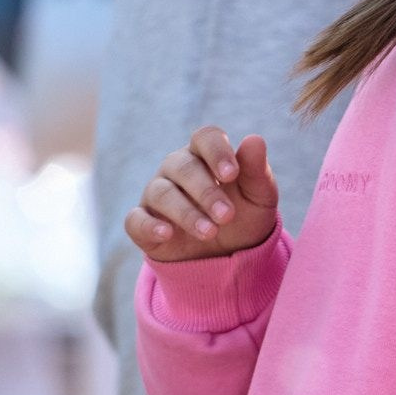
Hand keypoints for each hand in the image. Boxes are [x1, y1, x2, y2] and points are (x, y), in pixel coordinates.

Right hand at [126, 126, 279, 262]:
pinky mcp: (143, 223)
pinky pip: (136, 219)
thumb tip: (255, 140)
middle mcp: (176, 169)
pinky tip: (167, 234)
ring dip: (186, 213)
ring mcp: (157, 194)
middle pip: (182, 167)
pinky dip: (149, 226)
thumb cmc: (244, 217)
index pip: (205, 138)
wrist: (229, 256)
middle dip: (206, 192)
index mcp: (205, 155)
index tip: (231, 174)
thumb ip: (257, 170)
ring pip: (162, 193)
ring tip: (210, 232)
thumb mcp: (259, 198)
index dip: (216, 152)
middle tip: (227, 216)